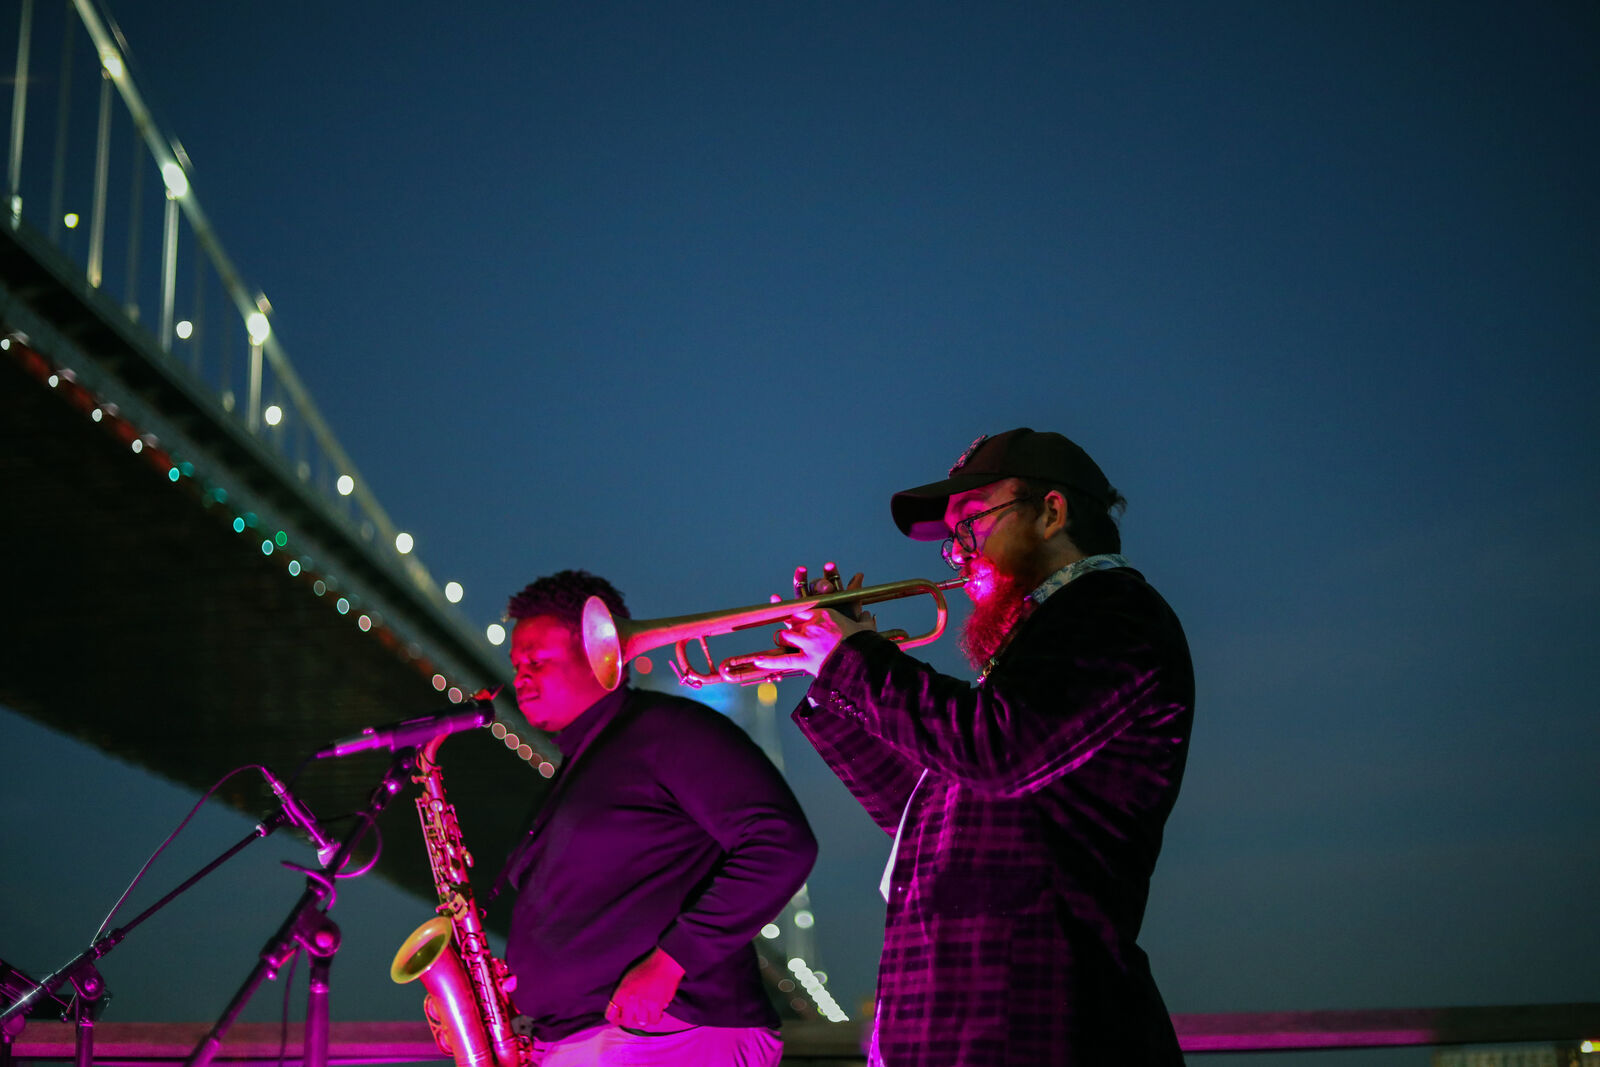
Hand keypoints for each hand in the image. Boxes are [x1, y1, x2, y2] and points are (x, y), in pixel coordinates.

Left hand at [605, 947, 684, 1029]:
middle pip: (626, 1022)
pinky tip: (655, 1013)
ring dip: (643, 1020)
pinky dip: (655, 1018)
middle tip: (634, 1018)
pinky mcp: (658, 1005)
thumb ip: (622, 994)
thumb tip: (620, 1010)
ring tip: (646, 1013)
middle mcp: (631, 999)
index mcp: (621, 991)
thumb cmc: (646, 968)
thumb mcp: (627, 978)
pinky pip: (654, 1020)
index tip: (619, 1019)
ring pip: (641, 1023)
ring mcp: (645, 1003)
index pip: (610, 1015)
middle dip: (630, 1021)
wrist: (664, 962)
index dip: (615, 1019)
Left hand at [753, 605, 872, 676]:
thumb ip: (865, 620)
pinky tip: (759, 660)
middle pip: (791, 621)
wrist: (864, 661)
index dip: (794, 608)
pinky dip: (769, 661)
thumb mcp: (866, 628)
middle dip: (788, 627)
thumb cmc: (866, 644)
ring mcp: (807, 642)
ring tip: (782, 643)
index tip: (785, 605)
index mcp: (825, 614)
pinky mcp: (805, 659)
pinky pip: (782, 659)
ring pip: (784, 636)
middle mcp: (812, 625)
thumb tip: (870, 615)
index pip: (803, 607)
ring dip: (783, 640)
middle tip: (788, 631)